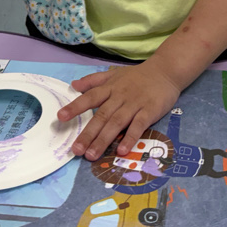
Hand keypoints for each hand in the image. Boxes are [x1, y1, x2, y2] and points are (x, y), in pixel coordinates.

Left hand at [58, 63, 181, 160]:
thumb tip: (73, 85)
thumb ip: (93, 80)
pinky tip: (121, 151)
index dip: (75, 107)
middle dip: (88, 133)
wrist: (166, 71)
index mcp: (110, 88)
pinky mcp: (149, 111)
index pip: (90, 97)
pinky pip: (138, 126)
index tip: (61, 117)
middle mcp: (120, 96)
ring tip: (92, 155)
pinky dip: (130, 138)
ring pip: (117, 123)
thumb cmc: (137, 76)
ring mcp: (135, 104)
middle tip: (76, 150)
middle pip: (102, 116)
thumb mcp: (114, 74)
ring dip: (104, 140)